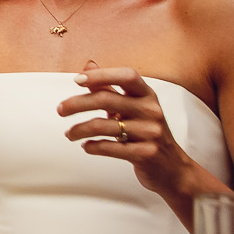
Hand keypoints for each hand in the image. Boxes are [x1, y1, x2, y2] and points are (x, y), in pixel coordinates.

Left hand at [59, 63, 198, 200]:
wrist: (173, 168)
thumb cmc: (146, 132)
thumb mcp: (133, 107)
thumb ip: (110, 88)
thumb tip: (88, 64)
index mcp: (147, 95)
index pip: (126, 76)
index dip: (101, 75)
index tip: (76, 80)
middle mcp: (151, 111)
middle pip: (106, 100)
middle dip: (77, 104)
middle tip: (60, 110)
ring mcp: (150, 133)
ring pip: (104, 126)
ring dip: (79, 129)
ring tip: (70, 134)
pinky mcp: (146, 153)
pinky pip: (110, 148)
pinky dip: (92, 146)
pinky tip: (86, 146)